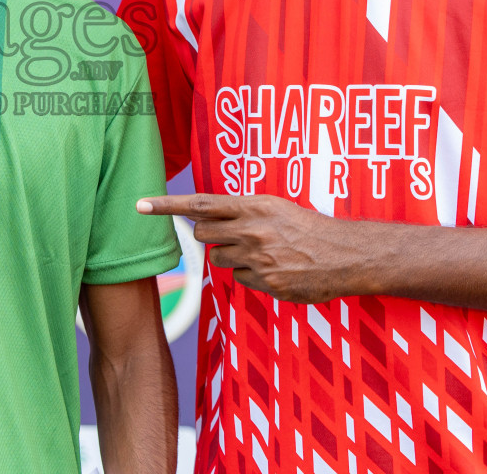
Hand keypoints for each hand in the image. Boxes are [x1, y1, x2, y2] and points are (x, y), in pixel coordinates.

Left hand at [137, 193, 379, 303]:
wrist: (346, 254)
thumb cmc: (310, 227)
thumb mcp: (276, 207)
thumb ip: (243, 212)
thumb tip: (212, 221)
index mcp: (253, 205)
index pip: (199, 204)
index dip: (167, 205)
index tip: (139, 205)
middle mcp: (251, 229)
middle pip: (202, 235)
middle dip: (209, 237)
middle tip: (234, 236)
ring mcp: (258, 258)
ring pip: (220, 260)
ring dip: (233, 257)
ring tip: (265, 253)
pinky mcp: (266, 282)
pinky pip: (242, 280)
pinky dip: (253, 276)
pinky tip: (276, 269)